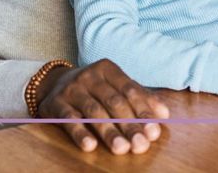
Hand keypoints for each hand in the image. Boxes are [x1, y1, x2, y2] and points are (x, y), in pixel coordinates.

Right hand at [36, 59, 170, 154]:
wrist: (53, 84)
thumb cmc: (94, 89)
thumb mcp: (114, 86)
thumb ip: (139, 97)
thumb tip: (164, 114)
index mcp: (108, 69)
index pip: (130, 90)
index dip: (143, 110)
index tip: (154, 131)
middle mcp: (90, 76)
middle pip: (114, 103)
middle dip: (130, 125)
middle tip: (141, 145)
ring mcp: (71, 89)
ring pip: (94, 112)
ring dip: (109, 132)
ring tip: (122, 149)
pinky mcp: (54, 104)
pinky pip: (69, 120)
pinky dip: (80, 133)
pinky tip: (90, 146)